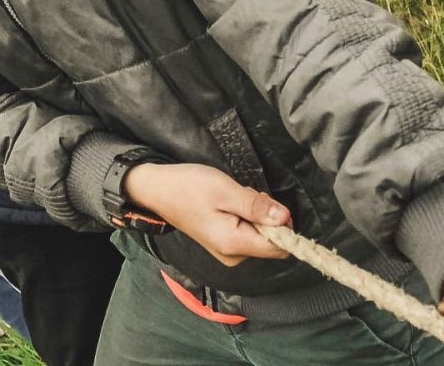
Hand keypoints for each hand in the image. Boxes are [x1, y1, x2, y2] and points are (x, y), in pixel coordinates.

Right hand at [122, 162, 290, 263]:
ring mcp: (228, 252)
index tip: (269, 204)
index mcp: (234, 244)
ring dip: (254, 213)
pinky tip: (228, 202)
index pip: (279, 248)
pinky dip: (245, 216)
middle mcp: (234, 255)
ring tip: (232, 196)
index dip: (284, 226)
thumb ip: (256, 206)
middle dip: (266, 216)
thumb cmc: (188, 187)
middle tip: (242, 195)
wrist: (157, 190)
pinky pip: (248, 233)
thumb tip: (286, 219)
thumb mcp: (225, 190)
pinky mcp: (224, 244)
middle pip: (271, 241)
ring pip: (260, 235)